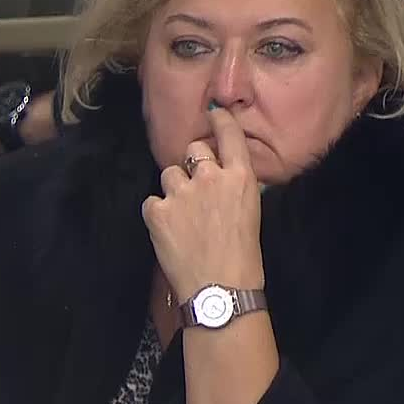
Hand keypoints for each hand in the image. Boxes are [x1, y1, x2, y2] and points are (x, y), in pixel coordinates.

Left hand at [143, 107, 264, 301]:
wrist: (219, 289)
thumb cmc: (244, 257)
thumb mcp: (251, 212)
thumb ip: (234, 186)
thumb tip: (221, 176)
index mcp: (240, 177)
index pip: (229, 134)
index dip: (219, 120)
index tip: (212, 114)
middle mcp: (210, 177)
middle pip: (194, 150)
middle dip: (193, 163)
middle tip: (196, 187)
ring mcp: (181, 193)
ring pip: (169, 174)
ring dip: (174, 189)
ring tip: (182, 215)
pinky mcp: (157, 211)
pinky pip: (152, 201)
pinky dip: (158, 214)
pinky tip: (170, 232)